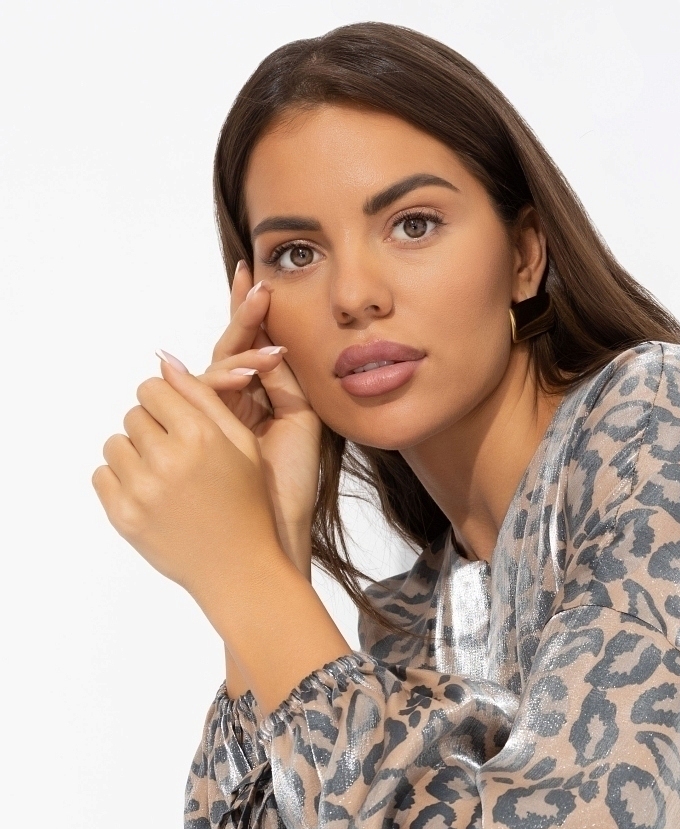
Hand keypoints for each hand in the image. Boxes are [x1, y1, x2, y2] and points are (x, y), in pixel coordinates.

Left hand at [93, 356, 286, 609]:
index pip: (152, 389)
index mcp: (201, 436)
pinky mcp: (124, 515)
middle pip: (133, 415)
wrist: (240, 569)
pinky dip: (122, 482)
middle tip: (178, 457)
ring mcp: (143, 489)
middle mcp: (169, 459)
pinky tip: (153, 496)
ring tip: (165, 478)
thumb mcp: (243, 446)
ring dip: (135, 455)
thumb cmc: (248, 505)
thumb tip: (164, 359)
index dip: (166, 403)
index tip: (180, 422)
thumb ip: (204, 398)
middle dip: (153, 429)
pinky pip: (102, 475)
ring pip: (115, 444)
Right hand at [204, 262, 322, 573]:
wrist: (276, 527)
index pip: (251, 347)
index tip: (256, 275)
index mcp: (258, 398)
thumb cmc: (292, 483)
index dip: (251, 313)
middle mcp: (232, 402)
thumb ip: (285, 381)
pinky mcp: (204, 430)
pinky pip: (206, 393)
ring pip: (217, 368)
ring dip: (242, 349)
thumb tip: (271, 343)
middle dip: (243, 316)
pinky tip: (249, 370)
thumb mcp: (300, 421)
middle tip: (253, 282)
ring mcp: (215, 415)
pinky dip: (228, 378)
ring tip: (270, 339)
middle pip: (230, 349)